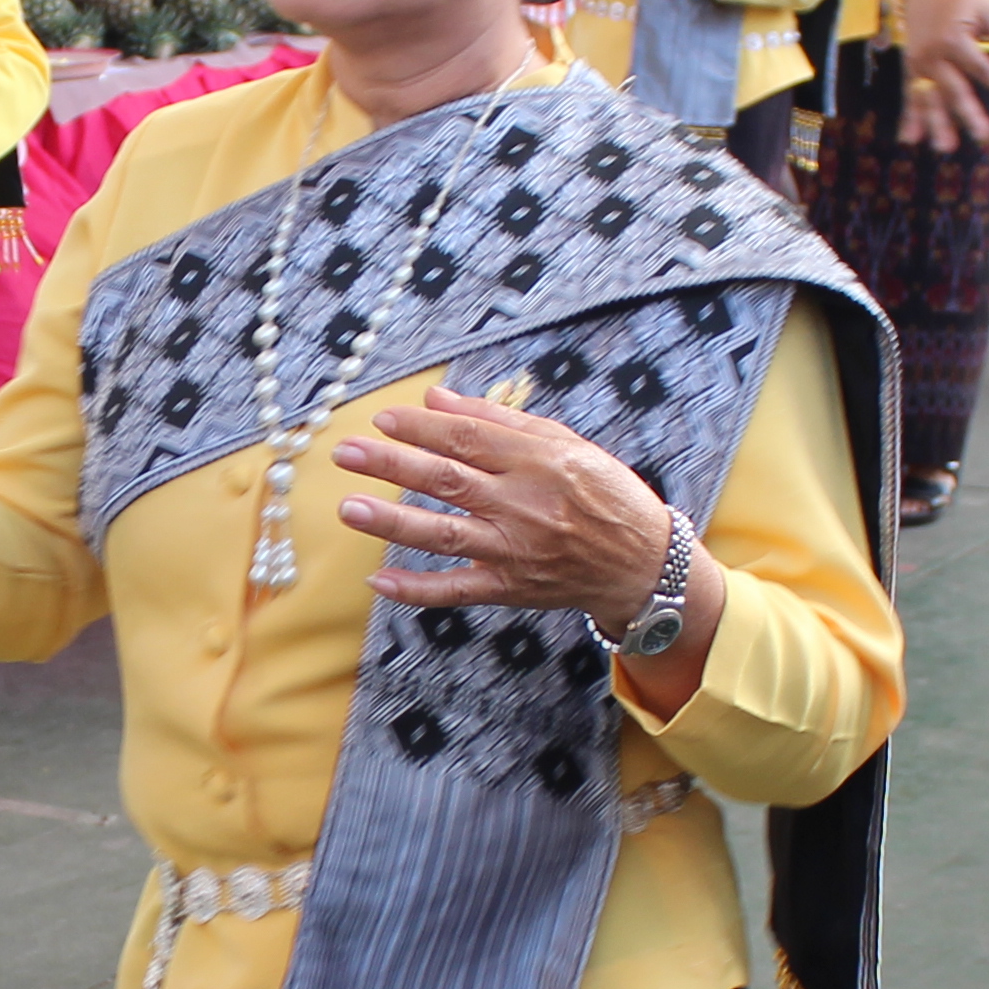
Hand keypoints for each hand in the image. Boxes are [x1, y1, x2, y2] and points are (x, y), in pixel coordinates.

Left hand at [328, 384, 673, 618]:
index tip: (383, 419)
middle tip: (346, 453)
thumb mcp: (563, 443)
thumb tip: (436, 397)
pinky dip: (417, 590)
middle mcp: (524, 504)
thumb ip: (498, 419)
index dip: (422, 427)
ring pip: (444, 534)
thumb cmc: (603, 494)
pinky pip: (457, 590)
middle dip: (391, 465)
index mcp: (538, 461)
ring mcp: (515, 550)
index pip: (467, 438)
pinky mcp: (511, 588)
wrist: (643, 562)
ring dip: (393, 523)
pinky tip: (378, 581)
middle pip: (447, 480)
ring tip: (349, 509)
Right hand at [894, 0, 988, 147]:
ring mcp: (919, 64)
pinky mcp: (911, 70)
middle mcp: (933, 54)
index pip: (980, 66)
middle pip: (954, 89)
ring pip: (929, 98)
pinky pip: (911, 97)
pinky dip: (910, 118)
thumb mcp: (987, 10)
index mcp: (954, 38)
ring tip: (946, 148)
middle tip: (985, 137)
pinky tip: (911, 139)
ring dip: (936, 124)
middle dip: (969, 114)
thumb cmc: (961, 0)